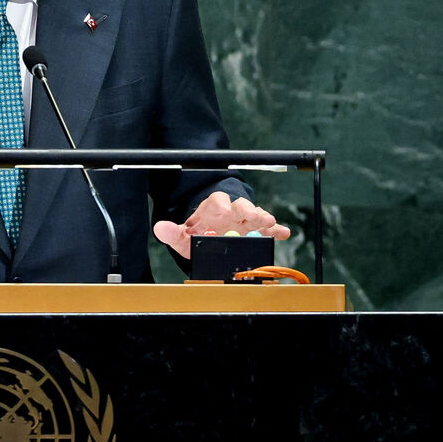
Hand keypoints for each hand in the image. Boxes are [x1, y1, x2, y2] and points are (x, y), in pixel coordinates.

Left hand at [152, 191, 291, 257]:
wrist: (210, 241)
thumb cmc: (198, 235)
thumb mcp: (183, 236)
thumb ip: (172, 232)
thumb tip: (159, 227)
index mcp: (213, 208)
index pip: (217, 200)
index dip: (221, 204)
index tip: (223, 211)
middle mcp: (231, 212)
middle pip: (240, 205)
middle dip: (247, 209)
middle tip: (252, 216)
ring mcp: (245, 221)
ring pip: (256, 214)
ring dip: (264, 218)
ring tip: (271, 223)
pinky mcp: (256, 231)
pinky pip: (268, 229)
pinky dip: (276, 230)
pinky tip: (283, 233)